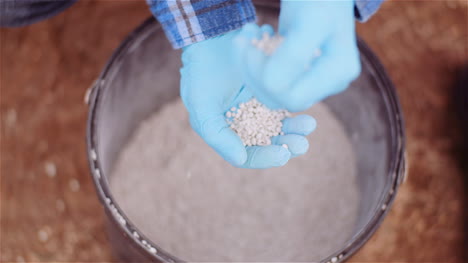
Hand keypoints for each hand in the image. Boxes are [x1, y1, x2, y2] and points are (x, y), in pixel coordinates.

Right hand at [180, 29, 315, 167]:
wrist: (213, 38)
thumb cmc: (201, 74)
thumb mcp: (202, 106)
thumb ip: (218, 135)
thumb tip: (240, 159)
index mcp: (228, 133)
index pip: (248, 155)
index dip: (265, 158)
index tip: (281, 155)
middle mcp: (246, 124)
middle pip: (270, 143)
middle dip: (287, 145)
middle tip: (301, 144)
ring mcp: (261, 107)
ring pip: (283, 125)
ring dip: (296, 129)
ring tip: (308, 125)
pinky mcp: (272, 91)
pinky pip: (287, 103)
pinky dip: (296, 107)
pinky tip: (306, 108)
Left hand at [238, 0, 360, 111]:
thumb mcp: (310, 20)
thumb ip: (294, 55)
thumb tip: (274, 86)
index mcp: (338, 74)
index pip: (291, 98)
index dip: (265, 79)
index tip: (251, 47)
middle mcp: (329, 82)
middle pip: (278, 98)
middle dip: (253, 71)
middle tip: (241, 40)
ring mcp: (314, 78)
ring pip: (269, 91)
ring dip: (248, 65)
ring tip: (245, 34)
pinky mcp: (298, 71)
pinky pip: (268, 79)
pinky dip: (253, 60)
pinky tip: (251, 35)